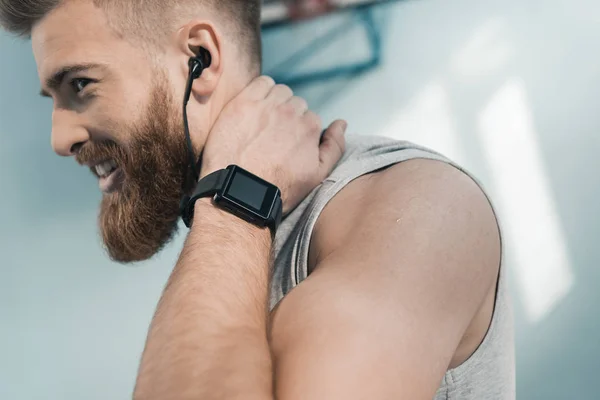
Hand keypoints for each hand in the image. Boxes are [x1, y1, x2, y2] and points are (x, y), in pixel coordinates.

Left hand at [201, 76, 346, 213]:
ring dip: (275, 101)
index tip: (286, 144)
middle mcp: (291, 112)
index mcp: (310, 127)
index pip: (310, 118)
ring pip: (280, 91)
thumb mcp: (317, 176)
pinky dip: (260, 90)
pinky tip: (254, 109)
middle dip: (288, 116)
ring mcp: (267, 105)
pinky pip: (260, 83)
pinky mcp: (244, 102)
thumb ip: (334, 147)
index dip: (299, 131)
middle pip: (295, 103)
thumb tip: (341, 123)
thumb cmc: (278, 188)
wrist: (240, 193)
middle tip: (273, 136)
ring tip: (263, 123)